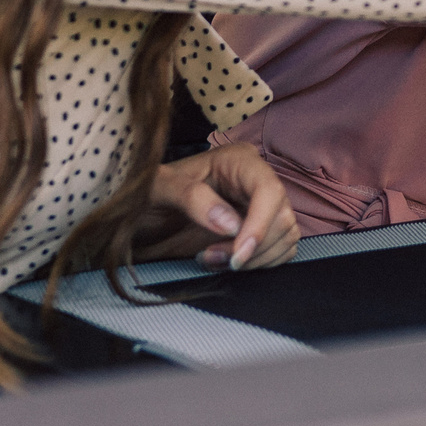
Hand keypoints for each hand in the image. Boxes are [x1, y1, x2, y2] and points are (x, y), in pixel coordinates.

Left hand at [134, 143, 300, 270]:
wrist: (140, 219)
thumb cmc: (145, 197)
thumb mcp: (157, 189)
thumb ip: (191, 198)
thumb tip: (231, 225)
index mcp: (237, 162)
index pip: (269, 189)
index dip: (260, 224)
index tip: (237, 255)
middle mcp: (255, 182)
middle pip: (282, 216)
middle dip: (251, 246)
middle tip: (211, 257)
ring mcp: (260, 207)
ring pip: (285, 235)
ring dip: (255, 259)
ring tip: (213, 260)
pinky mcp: (260, 231)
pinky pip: (281, 249)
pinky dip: (260, 264)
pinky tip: (227, 263)